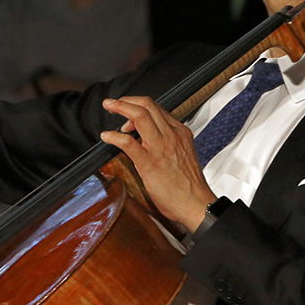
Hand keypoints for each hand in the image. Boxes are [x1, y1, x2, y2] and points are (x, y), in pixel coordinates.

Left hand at [100, 96, 215, 232]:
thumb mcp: (183, 154)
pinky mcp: (150, 163)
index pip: (157, 108)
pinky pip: (128, 142)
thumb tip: (150, 137)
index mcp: (180, 132)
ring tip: (109, 108)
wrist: (197, 204)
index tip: (127, 111)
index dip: (138, 105)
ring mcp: (160, 148)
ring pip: (139, 116)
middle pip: (147, 105)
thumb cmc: (189, 185)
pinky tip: (107, 136)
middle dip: (126, 100)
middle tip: (112, 103)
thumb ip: (169, 142)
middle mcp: (171, 136)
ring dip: (120, 108)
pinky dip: (114, 136)